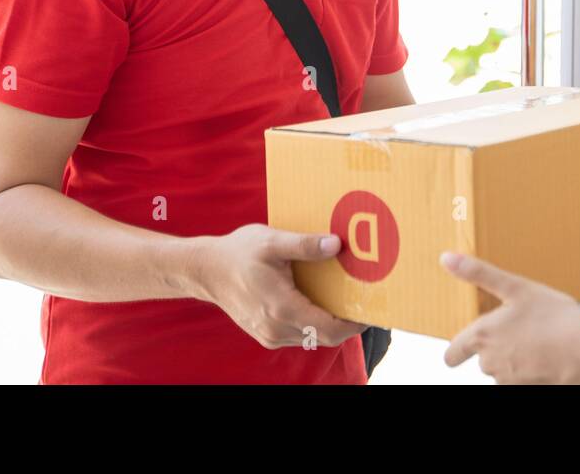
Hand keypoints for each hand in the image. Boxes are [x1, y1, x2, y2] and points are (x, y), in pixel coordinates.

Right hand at [191, 223, 365, 348]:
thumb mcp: (273, 241)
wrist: (207, 270)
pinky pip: (299, 335)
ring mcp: (270, 334)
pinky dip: (313, 323)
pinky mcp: (266, 334)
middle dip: (347, 323)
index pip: (330, 329)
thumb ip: (305, 245)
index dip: (355, 323)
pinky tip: (319, 302)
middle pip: (325, 336)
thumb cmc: (239, 253)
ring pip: (313, 338)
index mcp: (282, 307)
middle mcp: (276, 327)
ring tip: (344, 299)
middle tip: (364, 302)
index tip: (372, 309)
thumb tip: (336, 244)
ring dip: (330, 323)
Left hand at [440, 252, 579, 383]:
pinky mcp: (525, 389)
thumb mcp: (517, 287)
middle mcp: (489, 363)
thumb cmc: (554, 320)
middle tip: (519, 328)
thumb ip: (480, 273)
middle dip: (495, 345)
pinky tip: (546, 355)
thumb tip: (446, 258)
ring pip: (502, 368)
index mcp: (482, 336)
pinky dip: (530, 369)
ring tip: (538, 339)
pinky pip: (521, 379)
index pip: (452, 353)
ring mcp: (508, 380)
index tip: (459, 348)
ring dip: (514, 356)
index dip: (455, 350)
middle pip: (482, 357)